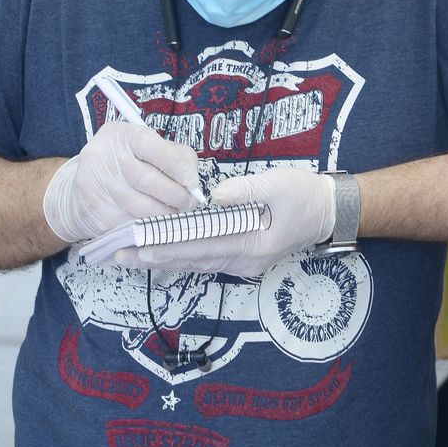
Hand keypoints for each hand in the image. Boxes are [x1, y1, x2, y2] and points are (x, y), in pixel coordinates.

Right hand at [43, 121, 200, 243]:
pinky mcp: (96, 212)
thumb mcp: (143, 149)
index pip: (151, 145)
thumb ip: (173, 155)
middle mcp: (103, 157)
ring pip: (142, 206)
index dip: (177, 165)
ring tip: (176, 214)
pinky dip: (151, 226)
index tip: (192, 181)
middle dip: (177, 195)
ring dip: (167, 214)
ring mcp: (96, 186)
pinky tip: (158, 224)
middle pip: (149, 180)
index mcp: (119, 135)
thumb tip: (192, 180)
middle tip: (189, 203)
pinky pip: (132, 223)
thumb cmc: (123, 165)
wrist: (79, 191)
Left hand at [117, 167, 334, 277]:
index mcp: (251, 243)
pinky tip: (161, 254)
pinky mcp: (243, 257)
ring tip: (130, 256)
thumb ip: (244, 190)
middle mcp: (244, 260)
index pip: (201, 245)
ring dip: (163, 259)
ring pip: (196, 263)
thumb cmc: (304, 194)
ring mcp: (243, 263)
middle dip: (155, 256)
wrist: (328, 211)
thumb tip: (213, 196)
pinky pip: (206, 260)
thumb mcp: (277, 184)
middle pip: (192, 260)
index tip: (139, 245)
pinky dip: (182, 257)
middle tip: (119, 255)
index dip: (169, 245)